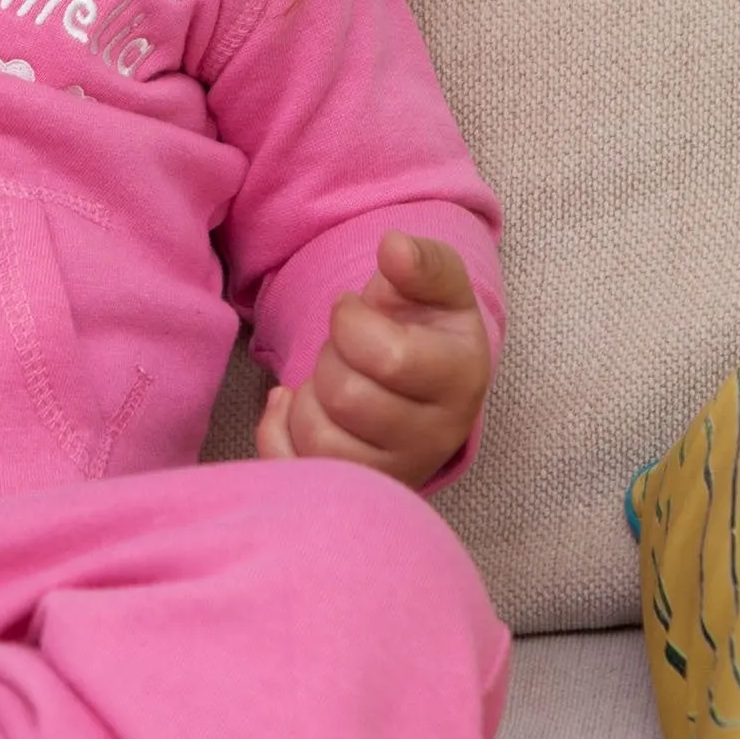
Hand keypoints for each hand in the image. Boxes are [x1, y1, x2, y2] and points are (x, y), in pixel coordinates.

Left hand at [256, 231, 490, 490]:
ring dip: (307, 394)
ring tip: (332, 379)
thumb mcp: (436, 285)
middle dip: (330, 356)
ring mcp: (394, 473)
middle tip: (344, 349)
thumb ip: (421, 262)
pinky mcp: (352, 493)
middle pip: (346, 398)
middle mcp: (435, 438)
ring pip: (319, 439)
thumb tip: (394, 246)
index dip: (351, 320)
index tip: (352, 309)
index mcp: (461, 379)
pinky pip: (292, 468)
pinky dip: (278, 428)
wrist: (416, 378)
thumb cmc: (422, 326)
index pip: (389, 358)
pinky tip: (295, 406)